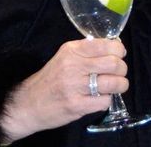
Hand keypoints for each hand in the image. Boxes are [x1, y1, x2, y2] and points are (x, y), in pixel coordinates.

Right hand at [0, 38, 128, 142]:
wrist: (28, 104)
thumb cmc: (51, 78)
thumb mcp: (65, 57)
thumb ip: (87, 51)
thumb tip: (115, 48)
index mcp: (72, 51)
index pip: (105, 45)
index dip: (118, 50)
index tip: (119, 55)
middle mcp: (73, 66)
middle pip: (113, 64)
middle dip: (122, 69)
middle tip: (119, 72)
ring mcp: (75, 87)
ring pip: (113, 83)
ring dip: (120, 85)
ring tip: (116, 86)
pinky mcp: (76, 106)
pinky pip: (104, 101)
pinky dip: (107, 100)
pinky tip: (101, 98)